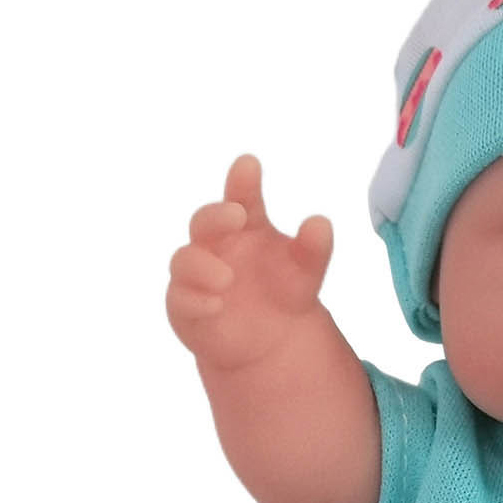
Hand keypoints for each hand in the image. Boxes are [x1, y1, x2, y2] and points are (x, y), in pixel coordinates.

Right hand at [166, 154, 335, 370]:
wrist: (271, 338)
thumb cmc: (284, 290)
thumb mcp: (306, 273)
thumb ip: (313, 249)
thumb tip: (320, 222)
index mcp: (247, 225)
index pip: (242, 197)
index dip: (243, 181)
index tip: (250, 164)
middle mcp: (217, 243)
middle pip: (204, 221)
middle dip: (217, 216)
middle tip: (238, 215)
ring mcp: (197, 273)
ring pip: (185, 261)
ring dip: (203, 266)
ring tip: (227, 278)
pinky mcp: (186, 305)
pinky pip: (182, 300)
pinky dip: (196, 300)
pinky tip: (216, 304)